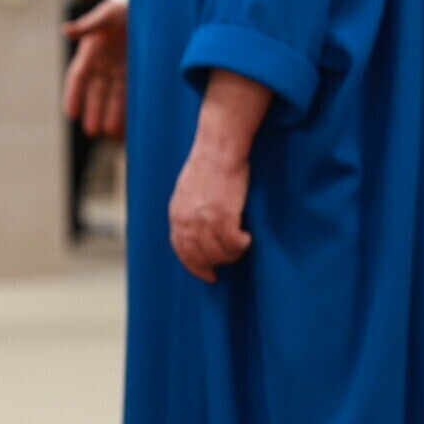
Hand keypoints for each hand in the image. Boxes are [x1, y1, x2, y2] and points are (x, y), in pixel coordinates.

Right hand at [63, 0, 127, 136]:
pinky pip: (130, 95)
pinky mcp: (135, 75)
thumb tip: (66, 30)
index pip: (78, 78)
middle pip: (96, 93)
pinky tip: (129, 124)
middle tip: (92, 131)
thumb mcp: (104, 16)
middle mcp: (102, 67)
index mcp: (90, 54)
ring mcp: (119, 73)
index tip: (71, 113)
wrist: (144, 9)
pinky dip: (128, 110)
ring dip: (111, 115)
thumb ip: (88, 26)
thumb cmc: (119, 11)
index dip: (74, 96)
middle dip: (94, 111)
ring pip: (113, 98)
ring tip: (110, 134)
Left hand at [169, 142, 251, 282]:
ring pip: (218, 252)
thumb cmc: (208, 165)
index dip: (195, 266)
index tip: (209, 274)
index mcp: (176, 214)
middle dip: (215, 263)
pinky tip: (246, 238)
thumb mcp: (187, 191)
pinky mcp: (224, 215)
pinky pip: (233, 243)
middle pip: (199, 256)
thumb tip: (197, 230)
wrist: (219, 149)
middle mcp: (187, 220)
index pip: (181, 250)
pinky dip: (241, 245)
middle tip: (230, 261)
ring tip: (240, 247)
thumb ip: (189, 211)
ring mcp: (204, 219)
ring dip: (231, 254)